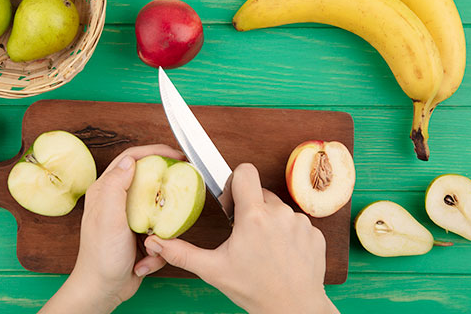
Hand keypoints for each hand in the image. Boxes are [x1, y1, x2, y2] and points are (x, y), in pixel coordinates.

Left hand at [40, 144, 184, 313]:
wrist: (103, 290)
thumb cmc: (101, 256)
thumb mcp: (108, 217)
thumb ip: (116, 186)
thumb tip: (129, 160)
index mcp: (105, 190)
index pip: (131, 159)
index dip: (154, 152)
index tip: (175, 155)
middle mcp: (117, 200)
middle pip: (148, 180)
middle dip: (165, 190)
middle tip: (183, 188)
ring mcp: (130, 218)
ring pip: (158, 209)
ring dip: (162, 229)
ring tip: (153, 243)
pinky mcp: (140, 235)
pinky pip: (160, 233)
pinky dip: (158, 249)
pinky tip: (145, 259)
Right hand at [144, 163, 338, 313]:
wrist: (294, 308)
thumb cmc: (254, 290)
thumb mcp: (213, 270)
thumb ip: (181, 253)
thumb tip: (155, 242)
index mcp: (253, 216)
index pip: (245, 171)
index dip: (235, 180)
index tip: (232, 200)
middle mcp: (279, 213)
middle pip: (259, 192)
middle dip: (250, 208)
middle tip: (245, 235)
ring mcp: (300, 222)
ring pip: (278, 208)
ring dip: (270, 221)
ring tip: (264, 248)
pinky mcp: (315, 232)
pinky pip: (296, 222)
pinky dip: (288, 233)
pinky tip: (282, 254)